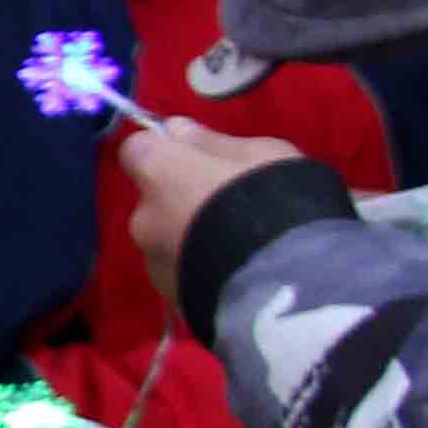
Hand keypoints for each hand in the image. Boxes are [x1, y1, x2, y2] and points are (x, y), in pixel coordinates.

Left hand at [118, 119, 306, 305]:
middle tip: (228, 207)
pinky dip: (198, 267)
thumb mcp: (261, 154)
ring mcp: (153, 262)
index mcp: (160, 173)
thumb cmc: (278, 200)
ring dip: (189, 237)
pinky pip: (181, 271)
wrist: (289, 282)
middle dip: (181, 200)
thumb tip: (176, 130)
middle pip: (154, 200)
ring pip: (165, 239)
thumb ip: (212, 143)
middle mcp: (144, 217)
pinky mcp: (170, 297)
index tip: (193, 155)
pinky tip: (234, 272)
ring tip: (237, 246)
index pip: (138, 150)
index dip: (163, 150)